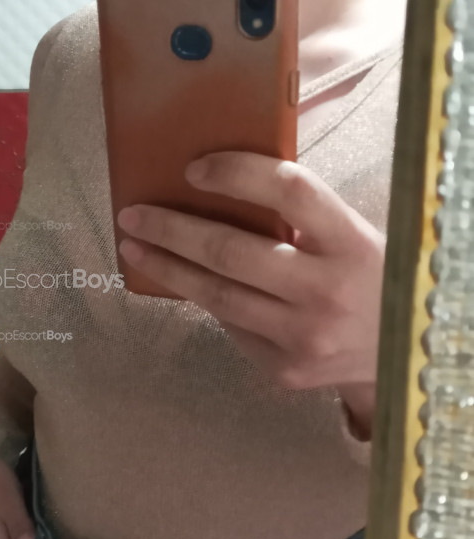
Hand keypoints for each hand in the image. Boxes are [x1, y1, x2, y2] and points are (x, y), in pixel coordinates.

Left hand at [117, 152, 382, 430]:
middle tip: (132, 213)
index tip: (193, 168)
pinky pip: (231, 325)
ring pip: (218, 295)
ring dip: (167, 267)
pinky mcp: (284, 370)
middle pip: (232, 250)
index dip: (237, 173)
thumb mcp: (353, 237)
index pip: (290, 191)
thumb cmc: (369, 279)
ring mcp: (304, 337)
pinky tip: (180, 281)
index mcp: (353, 242)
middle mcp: (328, 291)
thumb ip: (303, 214)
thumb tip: (221, 180)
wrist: (405, 359)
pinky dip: (204, 299)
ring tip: (133, 247)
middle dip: (172, 228)